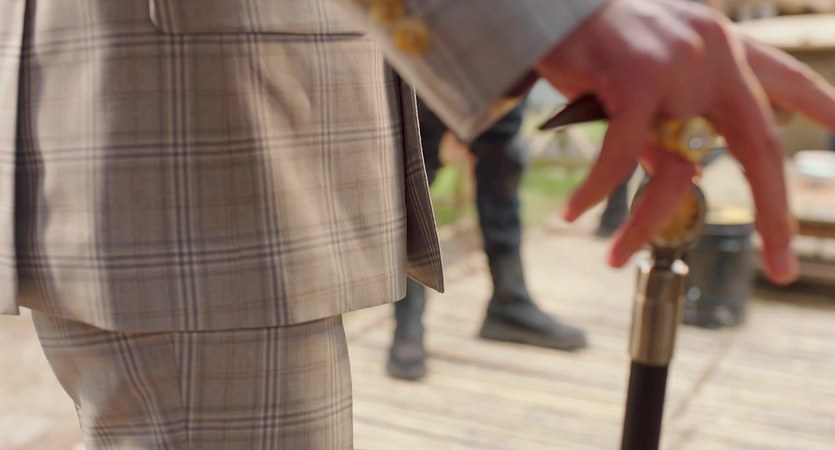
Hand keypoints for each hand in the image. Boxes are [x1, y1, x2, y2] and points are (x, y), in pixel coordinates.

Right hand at [536, 0, 834, 284]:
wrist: (543, 6)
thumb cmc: (590, 40)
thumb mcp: (646, 72)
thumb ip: (673, 115)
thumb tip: (684, 168)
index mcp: (719, 45)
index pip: (784, 76)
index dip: (821, 105)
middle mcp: (712, 53)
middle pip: (757, 143)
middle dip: (772, 210)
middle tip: (781, 263)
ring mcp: (679, 66)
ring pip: (676, 168)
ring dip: (643, 223)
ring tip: (616, 254)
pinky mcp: (639, 82)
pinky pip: (622, 160)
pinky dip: (597, 191)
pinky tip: (574, 211)